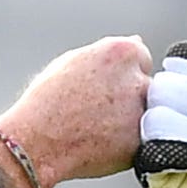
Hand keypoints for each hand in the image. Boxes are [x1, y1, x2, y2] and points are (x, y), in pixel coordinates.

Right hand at [0, 35, 152, 187]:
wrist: (36, 143)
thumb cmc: (47, 103)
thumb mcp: (73, 61)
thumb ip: (109, 53)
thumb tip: (136, 42)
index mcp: (122, 52)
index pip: (141, 58)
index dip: (123, 74)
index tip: (106, 88)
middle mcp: (138, 79)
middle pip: (148, 86)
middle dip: (132, 97)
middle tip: (101, 112)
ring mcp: (142, 113)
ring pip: (149, 115)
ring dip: (133, 121)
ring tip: (99, 129)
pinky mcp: (142, 143)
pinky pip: (143, 142)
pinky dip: (128, 145)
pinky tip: (102, 145)